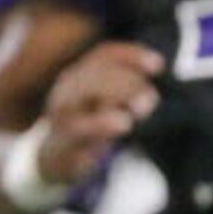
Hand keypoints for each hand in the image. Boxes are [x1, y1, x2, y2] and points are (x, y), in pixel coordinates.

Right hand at [40, 42, 164, 186]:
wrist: (53, 158)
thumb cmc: (89, 125)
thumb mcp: (107, 104)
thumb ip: (127, 90)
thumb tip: (158, 82)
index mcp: (81, 75)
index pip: (105, 54)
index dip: (132, 55)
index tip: (159, 65)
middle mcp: (69, 89)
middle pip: (97, 72)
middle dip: (127, 81)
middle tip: (152, 99)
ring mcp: (62, 113)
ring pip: (85, 93)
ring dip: (117, 95)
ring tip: (141, 109)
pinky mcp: (62, 140)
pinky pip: (79, 128)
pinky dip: (102, 123)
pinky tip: (124, 123)